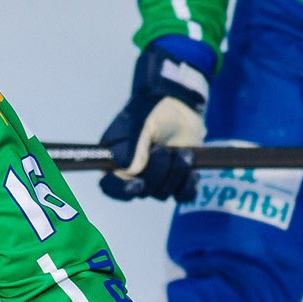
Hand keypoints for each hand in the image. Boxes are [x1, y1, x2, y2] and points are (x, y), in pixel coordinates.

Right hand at [98, 40, 209, 202]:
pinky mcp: (177, 181)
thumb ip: (132, 146)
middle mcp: (133, 174)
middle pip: (142, 192)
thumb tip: (129, 170)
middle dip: (158, 171)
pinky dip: (189, 184)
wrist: (181, 105)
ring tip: (182, 151)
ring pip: (163, 193)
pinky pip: (183, 196)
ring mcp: (156, 180)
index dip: (122, 191)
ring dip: (176, 172)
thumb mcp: (141, 124)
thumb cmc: (154, 111)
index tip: (138, 183)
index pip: (110, 187)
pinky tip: (191, 170)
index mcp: (116, 160)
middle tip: (164, 149)